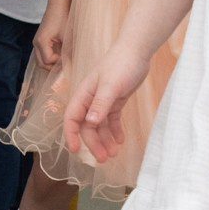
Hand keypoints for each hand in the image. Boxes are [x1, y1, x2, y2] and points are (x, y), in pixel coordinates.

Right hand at [32, 4, 65, 68]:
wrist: (59, 4)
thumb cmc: (64, 18)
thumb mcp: (68, 37)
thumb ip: (69, 52)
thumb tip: (72, 65)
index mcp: (41, 42)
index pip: (48, 61)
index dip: (59, 64)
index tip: (70, 60)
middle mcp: (36, 43)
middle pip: (42, 64)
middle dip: (54, 67)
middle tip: (66, 65)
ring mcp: (37, 42)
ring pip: (41, 61)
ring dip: (52, 64)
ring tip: (64, 61)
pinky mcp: (40, 41)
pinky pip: (43, 55)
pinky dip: (51, 59)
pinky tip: (61, 56)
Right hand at [63, 46, 150, 162]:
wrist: (136, 50)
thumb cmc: (121, 64)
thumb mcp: (111, 85)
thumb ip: (100, 104)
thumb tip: (90, 123)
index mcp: (83, 94)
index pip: (72, 118)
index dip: (71, 135)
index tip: (75, 151)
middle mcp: (90, 99)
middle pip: (87, 126)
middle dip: (94, 143)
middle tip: (104, 159)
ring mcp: (102, 100)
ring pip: (99, 125)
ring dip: (105, 140)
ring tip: (114, 154)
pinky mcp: (115, 100)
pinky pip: (111, 120)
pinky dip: (115, 130)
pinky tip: (120, 140)